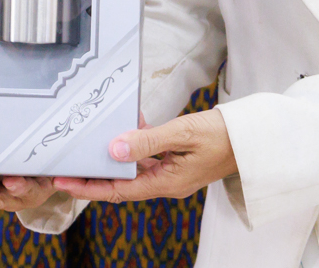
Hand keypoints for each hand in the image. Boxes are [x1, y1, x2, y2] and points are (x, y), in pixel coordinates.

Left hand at [52, 109, 236, 202]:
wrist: (255, 137)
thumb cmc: (224, 135)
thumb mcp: (182, 133)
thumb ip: (147, 141)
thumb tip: (114, 150)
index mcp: (167, 183)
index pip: (118, 191)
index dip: (89, 188)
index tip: (63, 182)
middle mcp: (167, 182)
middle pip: (122, 184)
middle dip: (94, 176)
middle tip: (66, 166)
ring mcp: (174, 173)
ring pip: (134, 170)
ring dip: (113, 160)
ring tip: (89, 147)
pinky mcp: (179, 162)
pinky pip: (149, 158)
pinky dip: (136, 146)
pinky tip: (131, 127)